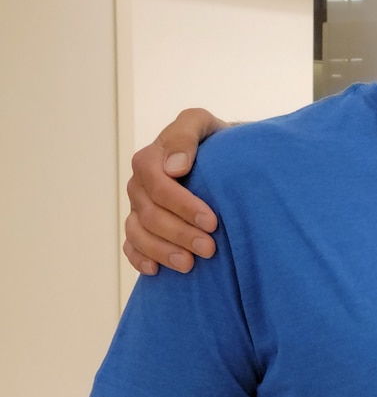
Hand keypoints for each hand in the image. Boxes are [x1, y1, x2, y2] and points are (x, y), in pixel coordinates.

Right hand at [124, 109, 227, 275]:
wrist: (225, 161)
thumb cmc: (216, 143)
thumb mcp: (205, 126)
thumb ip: (185, 135)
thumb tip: (174, 167)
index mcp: (151, 159)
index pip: (157, 185)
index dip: (182, 205)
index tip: (212, 222)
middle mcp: (140, 185)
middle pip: (149, 214)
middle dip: (179, 233)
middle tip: (209, 249)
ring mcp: (138, 208)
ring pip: (138, 233)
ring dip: (162, 251)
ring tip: (189, 265)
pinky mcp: (141, 227)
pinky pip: (131, 246)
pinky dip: (140, 259)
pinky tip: (156, 271)